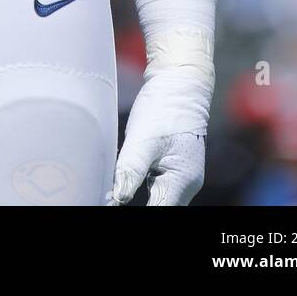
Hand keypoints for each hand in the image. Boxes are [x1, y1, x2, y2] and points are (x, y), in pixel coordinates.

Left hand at [109, 71, 208, 206]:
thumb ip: (130, 171)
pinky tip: (127, 180)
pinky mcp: (174, 168)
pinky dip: (142, 186)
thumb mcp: (142, 139)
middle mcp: (186, 184)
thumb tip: (117, 199)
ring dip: (138, 198)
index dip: (138, 214)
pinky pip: (158, 187)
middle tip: (110, 198)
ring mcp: (182, 176)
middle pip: (160, 208)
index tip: (114, 205)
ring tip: (115, 192)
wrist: (179, 82)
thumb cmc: (163, 107)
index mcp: (182, 181)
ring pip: (158, 199)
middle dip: (136, 207)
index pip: (158, 212)